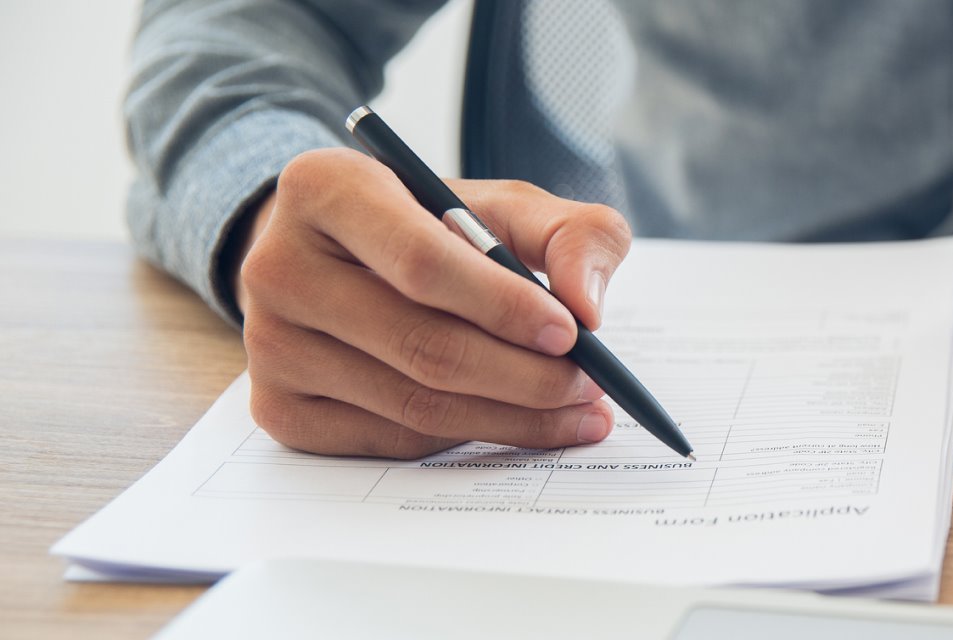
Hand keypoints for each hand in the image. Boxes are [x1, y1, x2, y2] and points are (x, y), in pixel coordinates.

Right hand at [232, 148, 632, 457]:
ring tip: (576, 409)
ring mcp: (269, 346)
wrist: (341, 258)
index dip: (503, 305)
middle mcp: (277, 267)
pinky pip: (392, 440)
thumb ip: (571, 233)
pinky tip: (512, 421)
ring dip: (511, 417)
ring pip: (413, 405)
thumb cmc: (432, 226)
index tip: (572, 332)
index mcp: (325, 189)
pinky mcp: (278, 409)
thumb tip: (588, 305)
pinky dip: (465, 437)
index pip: (422, 261)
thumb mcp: (505, 206)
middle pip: (422, 345)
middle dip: (525, 375)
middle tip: (590, 386)